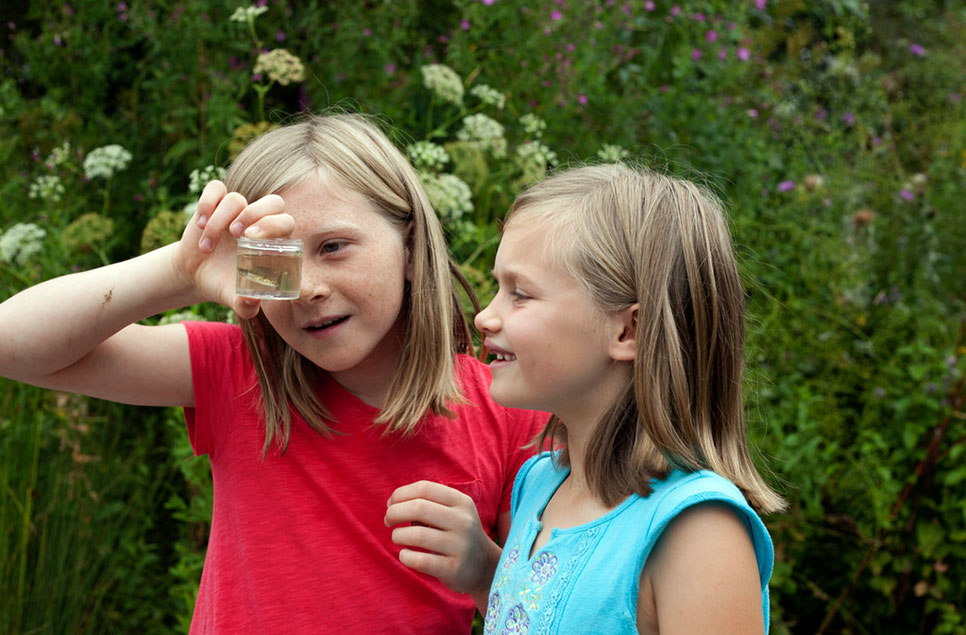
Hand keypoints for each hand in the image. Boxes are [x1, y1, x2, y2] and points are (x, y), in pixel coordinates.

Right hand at [177, 180, 294, 318]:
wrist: (195, 275)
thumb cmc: (223, 284)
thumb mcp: (234, 299)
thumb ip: (245, 304)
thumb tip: (251, 300)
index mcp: (272, 241)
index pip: (285, 222)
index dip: (272, 226)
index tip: (251, 241)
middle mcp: (258, 222)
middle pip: (274, 201)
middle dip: (255, 214)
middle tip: (236, 235)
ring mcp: (237, 211)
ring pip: (236, 199)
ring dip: (219, 222)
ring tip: (207, 248)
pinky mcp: (215, 204)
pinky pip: (216, 188)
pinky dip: (207, 203)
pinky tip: (200, 224)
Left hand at [385, 480, 500, 597]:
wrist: (484, 567)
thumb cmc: (456, 534)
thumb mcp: (451, 512)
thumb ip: (425, 503)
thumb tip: (391, 503)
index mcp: (461, 502)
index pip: (424, 488)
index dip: (401, 494)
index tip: (391, 504)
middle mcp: (463, 521)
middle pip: (419, 508)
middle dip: (394, 512)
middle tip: (388, 521)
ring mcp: (460, 546)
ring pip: (417, 534)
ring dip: (398, 535)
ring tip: (397, 538)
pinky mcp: (453, 569)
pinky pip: (419, 560)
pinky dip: (405, 556)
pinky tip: (406, 555)